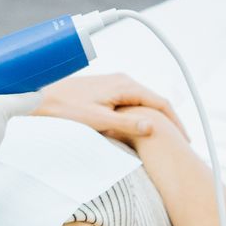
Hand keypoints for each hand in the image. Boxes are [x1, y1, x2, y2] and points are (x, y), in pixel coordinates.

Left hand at [35, 72, 188, 146]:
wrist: (40, 97)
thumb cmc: (65, 109)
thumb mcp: (97, 120)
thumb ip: (126, 123)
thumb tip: (152, 127)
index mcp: (125, 85)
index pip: (161, 103)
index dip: (177, 123)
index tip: (186, 141)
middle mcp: (123, 81)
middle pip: (155, 103)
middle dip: (170, 123)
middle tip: (182, 145)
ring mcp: (114, 85)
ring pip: (144, 103)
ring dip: (156, 120)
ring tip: (167, 141)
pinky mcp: (106, 91)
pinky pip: (131, 104)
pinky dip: (142, 117)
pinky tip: (144, 132)